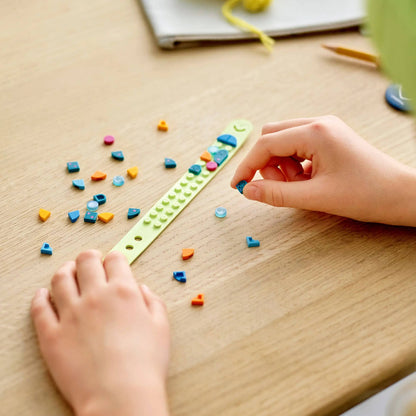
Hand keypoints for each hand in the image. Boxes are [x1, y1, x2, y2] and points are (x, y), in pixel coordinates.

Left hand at [31, 250, 169, 415]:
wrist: (120, 396)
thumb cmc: (145, 363)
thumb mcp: (161, 327)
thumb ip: (153, 302)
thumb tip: (141, 290)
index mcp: (123, 292)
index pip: (115, 260)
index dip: (115, 258)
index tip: (114, 261)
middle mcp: (95, 296)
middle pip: (86, 262)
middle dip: (89, 257)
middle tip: (90, 259)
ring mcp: (70, 314)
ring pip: (60, 279)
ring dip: (65, 270)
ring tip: (68, 271)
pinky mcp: (51, 335)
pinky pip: (40, 308)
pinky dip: (40, 297)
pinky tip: (43, 294)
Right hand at [231, 116, 415, 225]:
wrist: (402, 194)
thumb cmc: (368, 193)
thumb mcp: (316, 198)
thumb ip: (277, 194)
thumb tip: (249, 190)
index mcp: (315, 132)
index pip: (266, 144)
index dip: (247, 166)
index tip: (238, 185)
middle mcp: (319, 124)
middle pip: (272, 137)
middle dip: (267, 164)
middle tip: (278, 187)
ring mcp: (325, 129)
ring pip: (284, 143)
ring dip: (282, 166)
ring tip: (301, 186)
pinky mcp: (329, 138)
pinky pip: (298, 148)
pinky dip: (295, 166)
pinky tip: (309, 181)